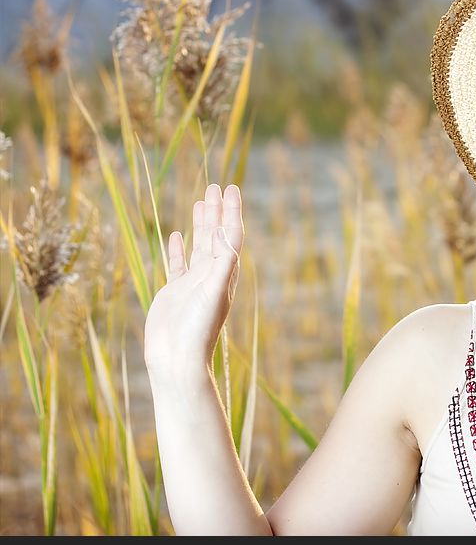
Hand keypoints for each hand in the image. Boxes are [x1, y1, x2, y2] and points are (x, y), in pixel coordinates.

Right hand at [144, 183, 243, 379]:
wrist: (177, 359)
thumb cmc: (199, 329)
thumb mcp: (213, 292)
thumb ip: (222, 262)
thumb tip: (228, 233)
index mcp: (226, 274)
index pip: (231, 234)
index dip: (232, 211)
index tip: (231, 188)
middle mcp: (212, 275)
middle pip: (217, 235)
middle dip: (217, 210)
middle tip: (216, 185)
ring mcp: (193, 283)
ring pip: (199, 245)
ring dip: (201, 224)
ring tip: (201, 201)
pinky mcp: (175, 291)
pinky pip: (178, 263)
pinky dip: (178, 247)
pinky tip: (177, 234)